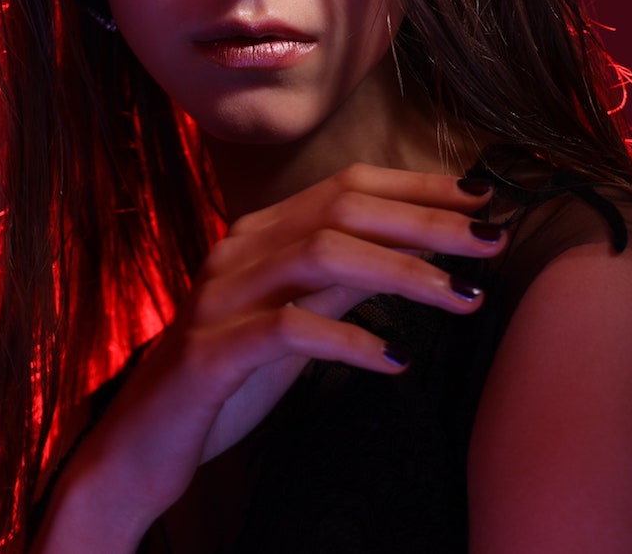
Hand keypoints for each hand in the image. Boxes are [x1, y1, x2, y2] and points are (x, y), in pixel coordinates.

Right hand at [36, 163, 502, 549]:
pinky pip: (288, 330)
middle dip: (426, 220)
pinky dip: (350, 340)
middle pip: (343, 208)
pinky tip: (395, 360)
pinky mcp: (209, 354)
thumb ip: (345, 281)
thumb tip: (419, 248)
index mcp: (258, 235)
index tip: (483, 196)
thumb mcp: (297, 320)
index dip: (418, 186)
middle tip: (492, 241)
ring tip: (462, 298)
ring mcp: (219, 299)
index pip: (347, 185)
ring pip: (320, 254)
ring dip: (402, 271)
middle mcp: (236, 252)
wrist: (139, 447)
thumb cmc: (228, 381)